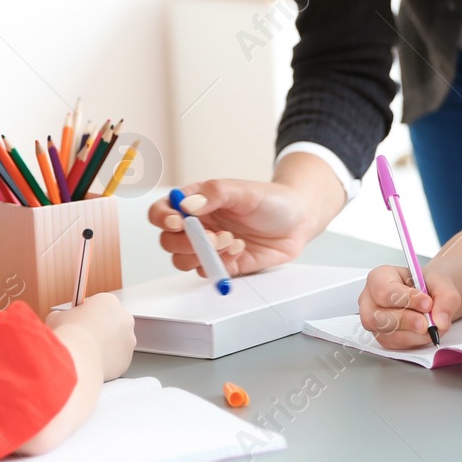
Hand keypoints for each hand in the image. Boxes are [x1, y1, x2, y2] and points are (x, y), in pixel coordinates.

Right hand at [49, 293, 135, 379]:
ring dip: (105, 346)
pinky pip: (116, 360)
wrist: (78, 356)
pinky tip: (93, 363)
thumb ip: (63, 315)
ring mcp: (129, 339)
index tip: (80, 322)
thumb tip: (60, 319)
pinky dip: (107, 362)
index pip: (100, 305)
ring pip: (116, 342)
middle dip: (100, 330)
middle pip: (111, 323)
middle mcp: (124, 318)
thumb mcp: (57, 316)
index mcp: (110, 301)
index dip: (87, 314)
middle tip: (83, 338)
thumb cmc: (69, 334)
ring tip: (87, 353)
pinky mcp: (127, 359)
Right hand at [148, 179, 314, 276]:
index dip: (163, 218)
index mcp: (196, 202)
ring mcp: (208, 247)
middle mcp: (198, 225)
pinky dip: (219, 264)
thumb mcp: (244, 190)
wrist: (298, 221)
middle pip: (168, 240)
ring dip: (202, 254)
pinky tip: (239, 249)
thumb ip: (214, 193)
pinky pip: (206, 272)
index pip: (163, 211)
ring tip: (229, 241)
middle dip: (185, 242)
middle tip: (210, 237)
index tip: (178, 221)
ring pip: (182, 260)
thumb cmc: (271, 200)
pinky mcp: (222, 265)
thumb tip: (186, 205)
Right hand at [358, 264, 459, 349]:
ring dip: (413, 334)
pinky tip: (423, 332)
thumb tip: (440, 320)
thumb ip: (446, 297)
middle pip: (377, 317)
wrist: (430, 297)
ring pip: (386, 335)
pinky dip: (414, 342)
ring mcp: (374, 322)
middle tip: (427, 322)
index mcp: (379, 278)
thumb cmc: (427, 285)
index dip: (406, 299)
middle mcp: (370, 300)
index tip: (427, 303)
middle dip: (406, 321)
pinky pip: (395, 346)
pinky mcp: (383, 338)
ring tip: (430, 326)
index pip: (384, 291)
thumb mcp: (441, 282)